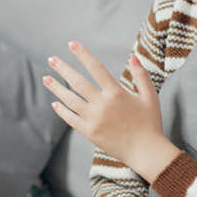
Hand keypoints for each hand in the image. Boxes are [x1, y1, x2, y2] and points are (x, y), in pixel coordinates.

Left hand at [43, 41, 179, 182]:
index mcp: (117, 93)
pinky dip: (61, 111)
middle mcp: (103, 104)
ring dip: (56, 88)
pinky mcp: (90, 133)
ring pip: (70, 100)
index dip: (83, 54)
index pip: (96, 67)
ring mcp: (94, 119)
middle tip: (51, 59)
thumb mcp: (150, 97)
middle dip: (63, 69)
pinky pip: (71, 119)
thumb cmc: (150, 123)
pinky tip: (55, 102)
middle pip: (78, 82)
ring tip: (46, 78)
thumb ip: (141, 76)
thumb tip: (134, 57)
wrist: (146, 152)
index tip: (71, 44)